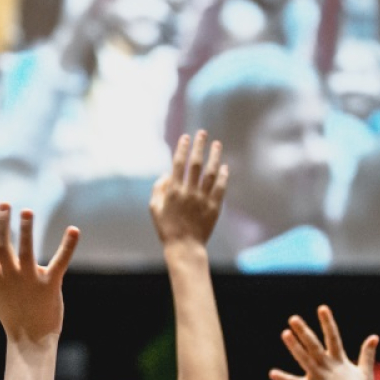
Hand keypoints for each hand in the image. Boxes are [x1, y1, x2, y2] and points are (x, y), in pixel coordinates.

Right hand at [0, 205, 78, 345]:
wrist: (32, 341)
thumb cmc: (12, 316)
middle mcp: (11, 277)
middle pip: (2, 247)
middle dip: (2, 225)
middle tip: (4, 204)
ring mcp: (30, 280)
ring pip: (26, 251)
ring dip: (26, 231)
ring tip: (27, 211)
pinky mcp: (50, 284)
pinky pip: (59, 262)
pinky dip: (68, 245)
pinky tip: (74, 229)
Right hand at [150, 131, 228, 246]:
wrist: (184, 247)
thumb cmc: (166, 228)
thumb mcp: (154, 209)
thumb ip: (158, 189)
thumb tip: (166, 174)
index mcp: (174, 191)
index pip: (179, 164)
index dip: (182, 148)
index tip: (186, 137)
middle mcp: (189, 192)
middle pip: (196, 164)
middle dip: (199, 146)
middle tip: (203, 133)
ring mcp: (203, 199)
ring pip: (210, 173)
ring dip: (214, 156)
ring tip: (217, 144)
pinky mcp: (214, 207)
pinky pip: (220, 188)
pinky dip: (223, 176)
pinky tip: (224, 166)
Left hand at [269, 306, 378, 379]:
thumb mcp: (364, 372)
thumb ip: (367, 354)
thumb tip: (374, 337)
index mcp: (339, 360)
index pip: (333, 336)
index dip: (328, 322)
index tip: (322, 308)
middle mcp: (327, 366)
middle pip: (313, 345)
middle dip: (303, 331)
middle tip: (293, 318)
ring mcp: (318, 376)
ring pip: (303, 358)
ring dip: (294, 346)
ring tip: (285, 333)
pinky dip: (284, 379)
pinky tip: (272, 373)